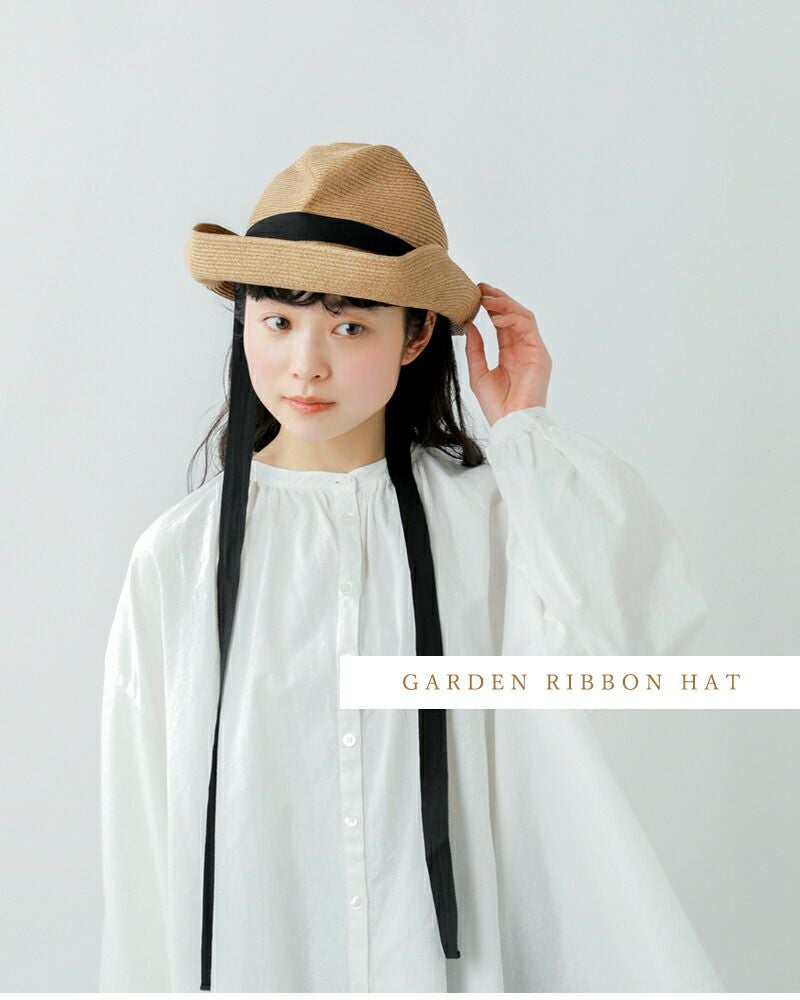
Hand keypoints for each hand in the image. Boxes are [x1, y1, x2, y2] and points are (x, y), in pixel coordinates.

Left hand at [463, 282, 551, 426]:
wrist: (510, 424)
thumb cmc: (496, 405)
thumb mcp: (478, 373)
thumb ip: (475, 349)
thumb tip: (470, 325)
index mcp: (510, 353)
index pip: (502, 324)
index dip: (491, 307)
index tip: (475, 295)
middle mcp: (524, 349)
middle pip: (514, 315)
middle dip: (498, 299)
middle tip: (480, 289)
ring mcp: (533, 350)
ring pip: (523, 317)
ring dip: (505, 305)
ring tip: (486, 300)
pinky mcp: (540, 355)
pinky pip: (528, 328)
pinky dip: (513, 319)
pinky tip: (496, 319)